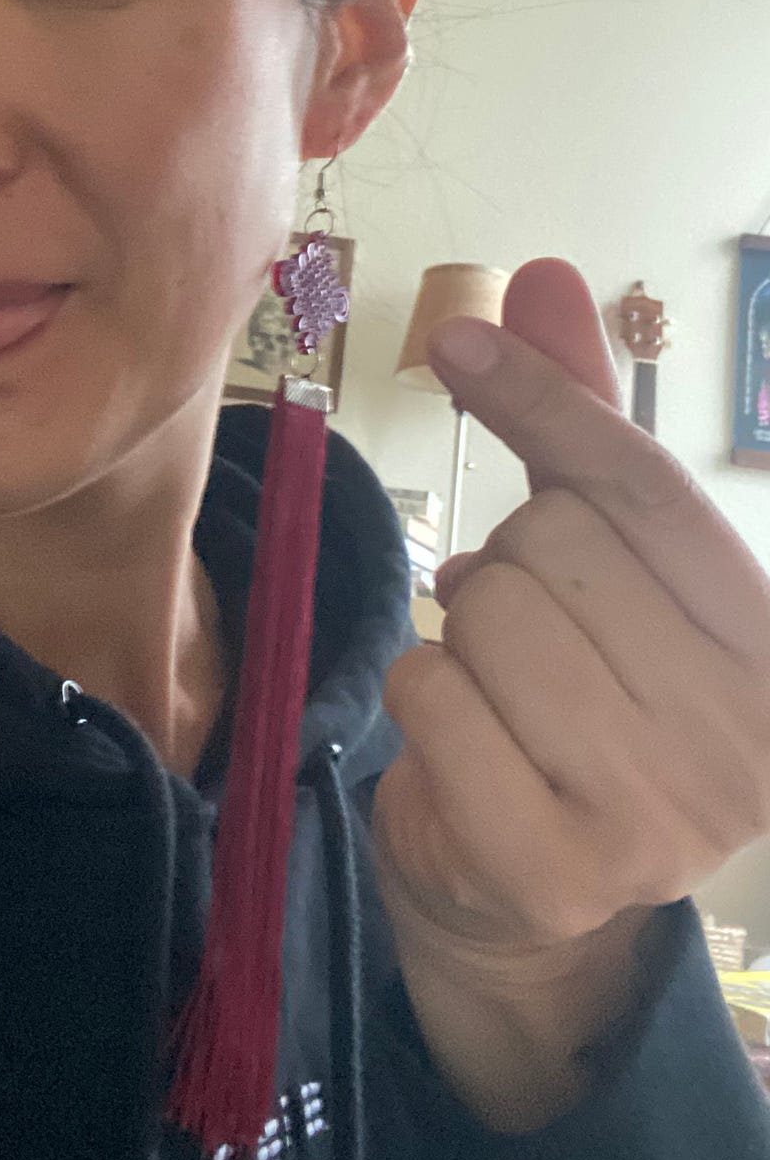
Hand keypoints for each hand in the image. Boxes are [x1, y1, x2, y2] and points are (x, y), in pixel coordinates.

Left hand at [372, 257, 769, 1121]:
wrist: (530, 886)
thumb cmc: (580, 690)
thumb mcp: (601, 556)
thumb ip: (582, 422)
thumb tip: (545, 273)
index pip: (641, 489)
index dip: (542, 402)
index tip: (454, 338)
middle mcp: (746, 741)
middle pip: (550, 545)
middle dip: (508, 565)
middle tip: (534, 635)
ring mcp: (659, 818)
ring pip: (485, 612)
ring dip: (464, 635)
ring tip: (506, 690)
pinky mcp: (554, 868)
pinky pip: (431, 691)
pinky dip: (422, 696)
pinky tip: (468, 743)